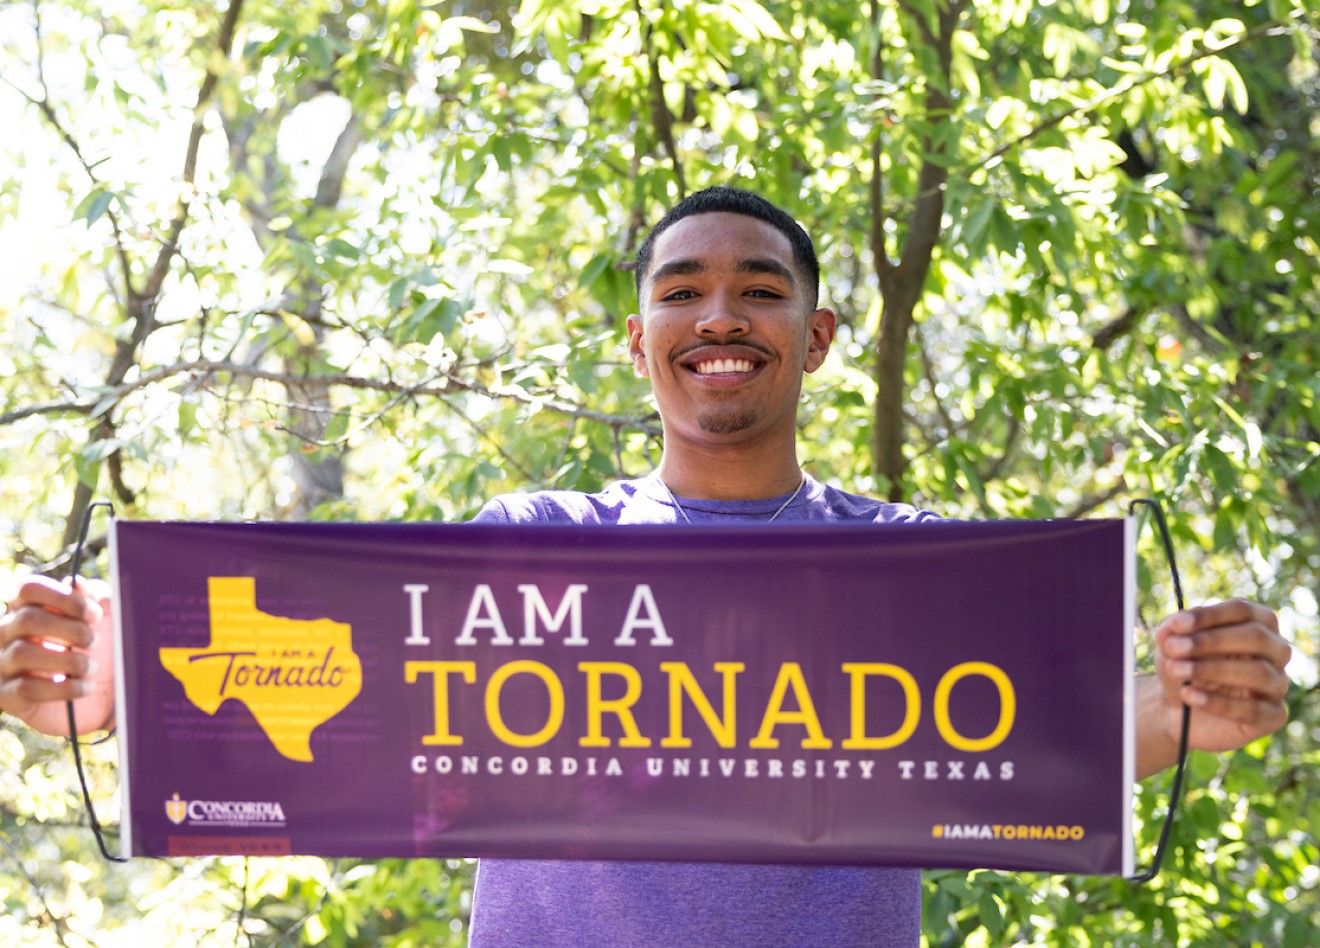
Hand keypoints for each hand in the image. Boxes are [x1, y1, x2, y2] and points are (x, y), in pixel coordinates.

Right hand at [0, 576, 115, 736]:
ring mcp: (3, 663)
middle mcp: (8, 632)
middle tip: (94, 642)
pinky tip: (85, 686)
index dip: (64, 597)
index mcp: (30, 607)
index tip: (94, 614)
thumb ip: (96, 597)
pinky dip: (63, 688)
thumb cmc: (102, 649)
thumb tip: (76, 582)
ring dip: (67, 660)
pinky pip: (26, 688)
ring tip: (90, 667)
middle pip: (27, 618)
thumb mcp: (108, 619)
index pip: (29, 588)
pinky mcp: (7, 695)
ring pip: (22, 653)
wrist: (104, 695)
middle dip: (69, 630)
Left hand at [1137, 599, 1290, 776]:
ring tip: (1175, 670)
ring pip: (1259, 672)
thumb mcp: (1170, 646)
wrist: (1180, 710)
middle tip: (1174, 648)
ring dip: (1212, 670)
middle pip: (1256, 637)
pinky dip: (1217, 702)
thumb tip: (1171, 626)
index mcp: (1255, 623)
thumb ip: (1171, 632)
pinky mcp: (1273, 715)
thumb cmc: (1183, 665)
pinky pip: (1254, 709)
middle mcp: (1275, 650)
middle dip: (1212, 641)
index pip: (1242, 610)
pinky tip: (1189, 695)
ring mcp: (1278, 683)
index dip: (1209, 616)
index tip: (1177, 624)